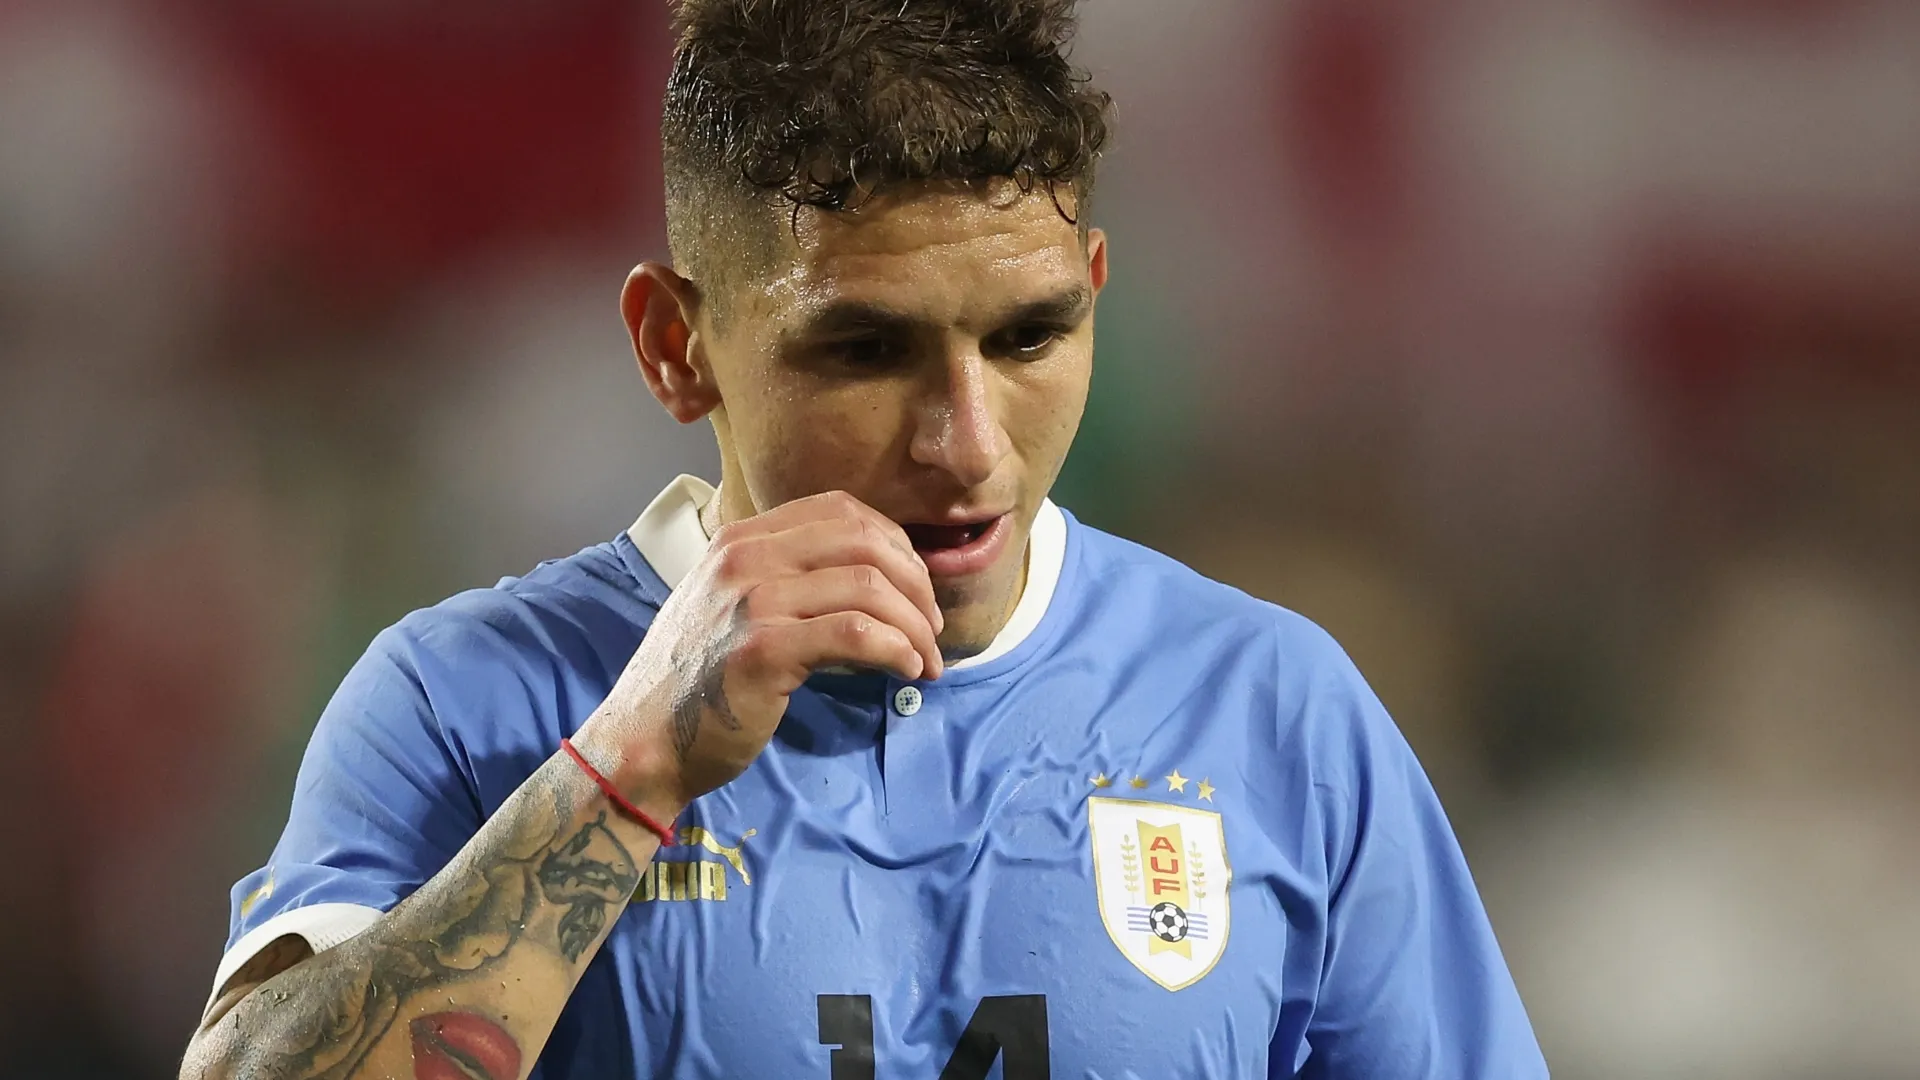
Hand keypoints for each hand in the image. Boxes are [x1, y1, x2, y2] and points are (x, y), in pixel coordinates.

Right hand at [572, 491, 942, 813]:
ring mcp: (752, 600)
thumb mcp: (729, 605)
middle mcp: (744, 557)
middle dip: (916, 584)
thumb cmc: (696, 682)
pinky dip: (895, 650)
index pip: (841, 510)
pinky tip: (905, 670)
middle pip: (864, 542)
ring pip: (869, 587)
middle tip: (931, 627)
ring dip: (914, 625)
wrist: (644, 741)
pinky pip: (856, 635)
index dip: (894, 542)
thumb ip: (783, 578)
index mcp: (740, 538)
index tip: (914, 585)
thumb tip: (873, 580)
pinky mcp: (764, 649)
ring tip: (925, 658)